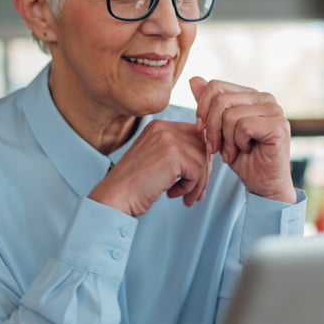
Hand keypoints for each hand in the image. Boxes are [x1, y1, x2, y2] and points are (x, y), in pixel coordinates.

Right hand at [89, 120, 210, 215]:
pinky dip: (190, 187)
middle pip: (202, 146)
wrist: (115, 196)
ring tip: (185, 196)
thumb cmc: (134, 185)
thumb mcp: (156, 159)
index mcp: (159, 126)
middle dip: (203, 171)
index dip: (199, 157)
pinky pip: (198, 171)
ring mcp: (169, 139)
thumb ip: (177, 152)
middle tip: (195, 191)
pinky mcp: (174, 155)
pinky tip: (173, 194)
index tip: (194, 177)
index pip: (195, 135)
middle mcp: (164, 128)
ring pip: (203, 160)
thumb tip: (208, 157)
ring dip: (198, 183)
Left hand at [190, 76, 294, 202]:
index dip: (202, 110)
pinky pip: (244, 126)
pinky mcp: (278, 125)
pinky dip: (239, 143)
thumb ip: (209, 105)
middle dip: (212, 128)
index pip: (215, 86)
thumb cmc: (242, 158)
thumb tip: (194, 79)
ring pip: (231, 115)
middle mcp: (265, 98)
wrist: (262, 184)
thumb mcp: (218, 130)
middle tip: (216, 147)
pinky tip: (247, 150)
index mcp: (250, 95)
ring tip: (233, 151)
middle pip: (220, 100)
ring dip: (226, 140)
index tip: (202, 131)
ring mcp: (274, 110)